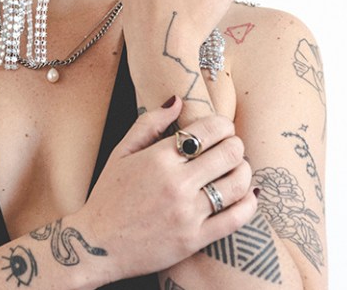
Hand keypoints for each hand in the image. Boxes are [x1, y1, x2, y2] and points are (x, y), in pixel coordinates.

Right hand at [74, 96, 257, 281]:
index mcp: (158, 158)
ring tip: (238, 169)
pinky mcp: (195, 239)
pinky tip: (247, 195)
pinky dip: (249, 204)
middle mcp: (176, 184)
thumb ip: (149, 123)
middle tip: (231, 148)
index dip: (223, 124)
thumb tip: (177, 100)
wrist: (97, 245)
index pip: (209, 130)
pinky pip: (236, 218)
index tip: (222, 128)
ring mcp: (187, 213)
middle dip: (236, 145)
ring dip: (244, 171)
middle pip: (229, 153)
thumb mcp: (121, 153)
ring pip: (237, 184)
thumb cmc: (108, 196)